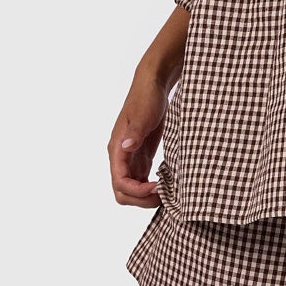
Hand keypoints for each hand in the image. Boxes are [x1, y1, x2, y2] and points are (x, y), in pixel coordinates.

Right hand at [109, 66, 171, 206]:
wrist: (153, 85)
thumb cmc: (147, 97)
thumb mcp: (143, 114)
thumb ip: (134, 131)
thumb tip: (125, 148)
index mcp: (117, 149)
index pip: (120, 182)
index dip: (138, 191)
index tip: (158, 187)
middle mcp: (120, 157)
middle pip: (123, 192)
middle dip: (141, 199)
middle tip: (164, 195)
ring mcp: (131, 158)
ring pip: (132, 190)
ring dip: (147, 197)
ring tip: (168, 193)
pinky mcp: (141, 157)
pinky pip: (142, 181)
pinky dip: (152, 188)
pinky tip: (167, 185)